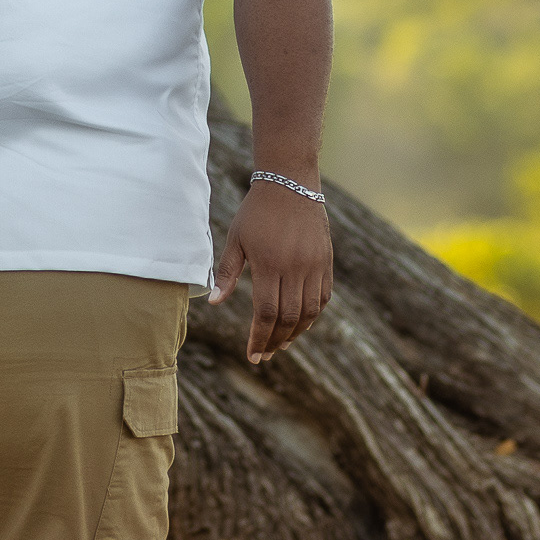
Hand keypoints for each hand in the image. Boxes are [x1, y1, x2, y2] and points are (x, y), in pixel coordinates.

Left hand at [212, 178, 332, 362]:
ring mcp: (314, 265)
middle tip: (266, 355)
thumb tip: (214, 302)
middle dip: (275, 341)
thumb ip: (227, 273)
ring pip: (309, 312)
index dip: (259, 338)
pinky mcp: (325, 261)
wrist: (290, 183)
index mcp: (270, 264)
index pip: (266, 313)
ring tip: (282, 344)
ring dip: (296, 333)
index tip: (253, 356)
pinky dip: (313, 315)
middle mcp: (295, 268)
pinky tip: (301, 323)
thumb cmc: (256, 211)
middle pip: (288, 318)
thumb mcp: (236, 239)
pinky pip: (323, 297)